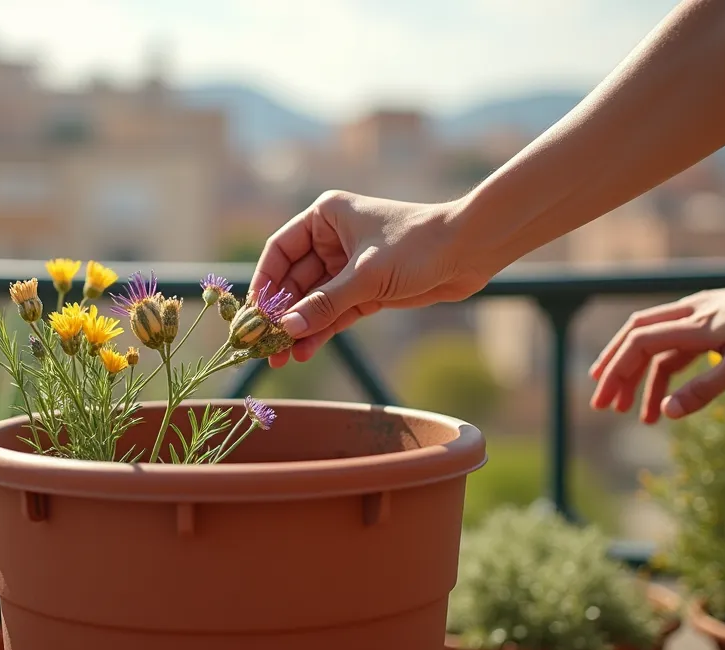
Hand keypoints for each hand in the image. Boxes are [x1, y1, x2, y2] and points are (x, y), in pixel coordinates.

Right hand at [250, 190, 490, 366]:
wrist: (471, 250)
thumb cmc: (418, 245)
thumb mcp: (366, 276)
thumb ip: (325, 303)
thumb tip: (285, 328)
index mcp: (325, 217)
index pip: (280, 251)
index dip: (264, 283)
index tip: (252, 315)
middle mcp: (332, 239)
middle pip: (294, 280)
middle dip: (280, 314)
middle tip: (264, 346)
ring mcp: (349, 266)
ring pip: (314, 300)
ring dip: (299, 327)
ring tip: (281, 357)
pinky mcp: (367, 289)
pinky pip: (335, 312)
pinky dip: (321, 330)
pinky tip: (304, 350)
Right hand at [589, 270, 724, 423]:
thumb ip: (704, 388)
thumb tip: (668, 413)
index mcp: (691, 325)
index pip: (638, 345)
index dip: (617, 373)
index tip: (607, 403)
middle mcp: (687, 315)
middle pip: (635, 340)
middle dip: (616, 372)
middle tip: (605, 405)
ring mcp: (698, 316)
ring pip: (655, 344)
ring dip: (642, 377)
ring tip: (643, 414)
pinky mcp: (711, 320)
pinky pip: (676, 345)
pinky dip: (665, 369)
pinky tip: (669, 392)